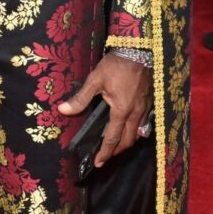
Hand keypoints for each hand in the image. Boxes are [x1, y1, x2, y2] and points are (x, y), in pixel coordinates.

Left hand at [58, 54, 151, 168]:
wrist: (139, 50)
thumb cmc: (116, 65)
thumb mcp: (95, 80)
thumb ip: (80, 98)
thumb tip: (63, 110)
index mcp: (121, 110)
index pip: (113, 138)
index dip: (105, 153)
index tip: (98, 163)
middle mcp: (135, 113)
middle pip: (128, 140)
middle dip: (117, 152)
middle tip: (106, 157)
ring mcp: (144, 108)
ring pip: (138, 133)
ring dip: (127, 142)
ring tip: (117, 145)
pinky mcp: (149, 102)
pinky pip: (144, 123)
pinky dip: (137, 131)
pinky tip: (131, 128)